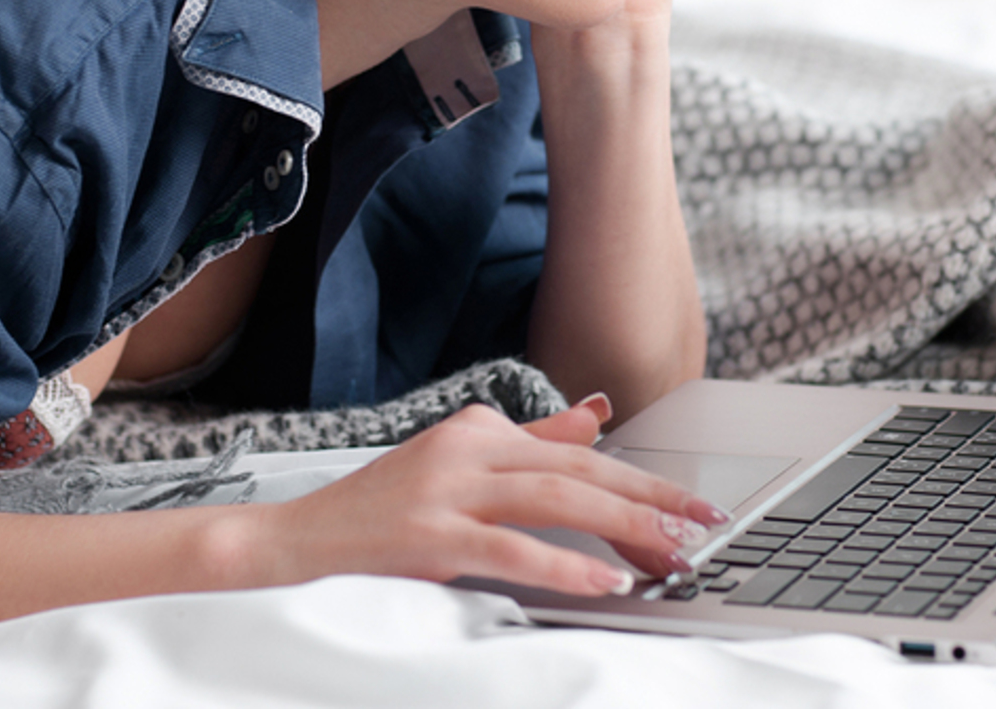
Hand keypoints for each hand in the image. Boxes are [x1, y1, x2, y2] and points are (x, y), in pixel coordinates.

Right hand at [245, 399, 727, 595]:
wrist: (289, 544)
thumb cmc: (376, 513)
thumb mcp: (459, 466)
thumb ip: (529, 441)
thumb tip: (596, 416)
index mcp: (480, 430)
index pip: (579, 453)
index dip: (641, 478)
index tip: (693, 502)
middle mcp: (467, 448)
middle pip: (578, 468)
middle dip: (649, 495)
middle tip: (706, 523)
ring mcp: (444, 489)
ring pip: (554, 497)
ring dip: (623, 524)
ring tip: (673, 550)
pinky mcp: (425, 534)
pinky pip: (507, 547)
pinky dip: (562, 564)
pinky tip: (605, 580)